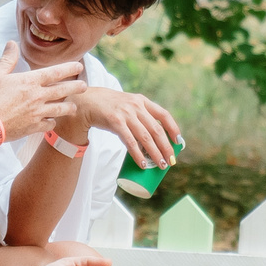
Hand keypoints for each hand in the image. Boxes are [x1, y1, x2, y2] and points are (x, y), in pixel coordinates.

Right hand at [0, 50, 83, 138]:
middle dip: (76, 87)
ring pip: (61, 109)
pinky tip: (53, 121)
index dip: (70, 68)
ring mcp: (38, 112)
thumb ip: (7, 59)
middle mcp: (38, 96)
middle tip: (85, 86)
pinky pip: (50, 124)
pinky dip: (53, 122)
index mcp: (30, 81)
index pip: (55, 72)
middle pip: (63, 90)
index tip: (79, 66)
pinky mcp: (34, 126)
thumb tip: (12, 43)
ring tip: (74, 106)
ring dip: (69, 107)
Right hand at [68, 86, 183, 169]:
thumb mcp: (129, 104)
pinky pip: (130, 141)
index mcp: (142, 101)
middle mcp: (136, 106)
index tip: (178, 142)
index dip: (173, 128)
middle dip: (165, 147)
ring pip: (145, 137)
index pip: (164, 115)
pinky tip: (143, 164)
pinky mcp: (115, 122)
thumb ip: (140, 114)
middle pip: (156, 130)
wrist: (87, 102)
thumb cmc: (110, 107)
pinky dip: (138, 154)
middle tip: (170, 161)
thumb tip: (154, 137)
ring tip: (160, 164)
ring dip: (154, 153)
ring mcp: (126, 114)